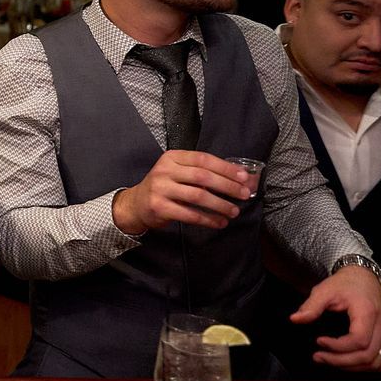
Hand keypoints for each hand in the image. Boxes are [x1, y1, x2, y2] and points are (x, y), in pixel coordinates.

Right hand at [112, 151, 259, 236]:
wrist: (136, 204)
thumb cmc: (164, 187)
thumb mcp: (177, 172)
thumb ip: (201, 172)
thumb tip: (237, 178)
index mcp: (172, 158)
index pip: (203, 159)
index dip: (225, 168)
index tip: (244, 177)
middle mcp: (165, 170)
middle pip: (203, 176)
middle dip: (227, 186)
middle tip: (244, 195)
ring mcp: (160, 189)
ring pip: (198, 195)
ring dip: (220, 205)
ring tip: (234, 211)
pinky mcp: (159, 207)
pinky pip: (189, 214)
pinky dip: (208, 219)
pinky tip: (219, 222)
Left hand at [290, 265, 380, 370]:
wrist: (365, 277)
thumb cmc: (345, 284)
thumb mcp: (325, 290)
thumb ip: (311, 306)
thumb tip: (295, 319)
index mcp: (369, 312)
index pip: (359, 341)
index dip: (338, 347)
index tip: (318, 341)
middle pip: (367, 356)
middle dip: (340, 361)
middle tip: (318, 357)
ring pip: (376, 363)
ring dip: (351, 367)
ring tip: (329, 360)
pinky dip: (363, 366)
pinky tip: (345, 361)